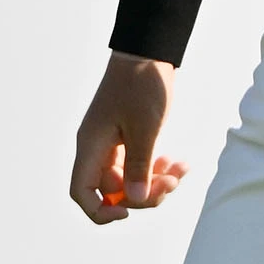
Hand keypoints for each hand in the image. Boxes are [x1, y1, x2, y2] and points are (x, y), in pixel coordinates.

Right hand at [69, 50, 189, 223]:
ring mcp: (114, 143)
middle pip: (113, 191)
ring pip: (131, 179)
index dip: (100, 211)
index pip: (82, 192)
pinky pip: (140, 164)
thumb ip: (139, 166)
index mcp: (92, 146)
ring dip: (156, 181)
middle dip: (144, 193)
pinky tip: (179, 163)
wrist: (149, 51)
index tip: (127, 212)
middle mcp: (98, 148)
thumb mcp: (144, 127)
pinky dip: (158, 167)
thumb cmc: (142, 84)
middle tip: (172, 182)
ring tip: (181, 170)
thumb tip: (135, 200)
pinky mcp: (129, 137)